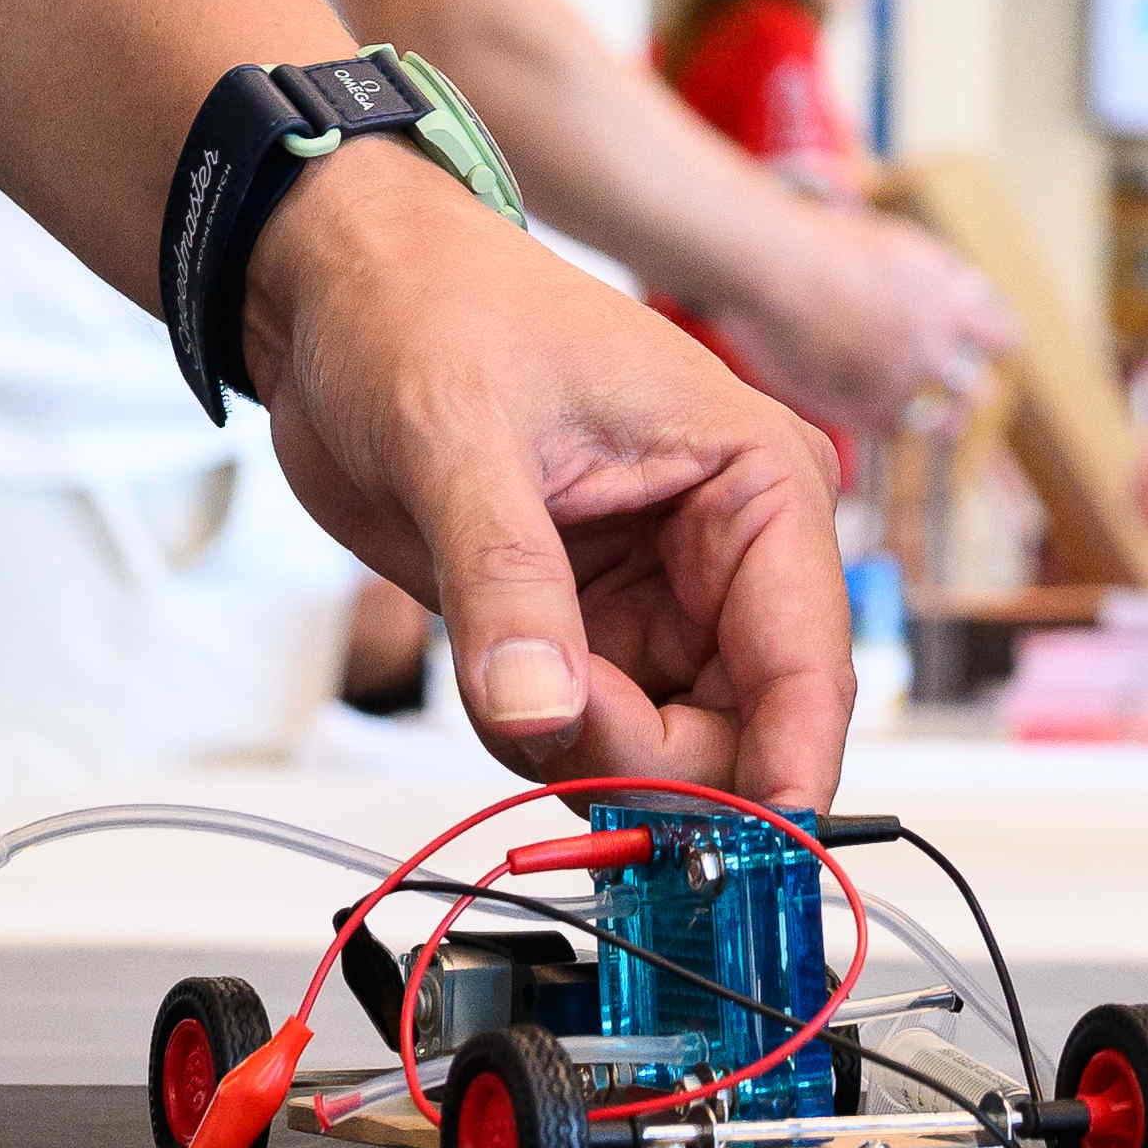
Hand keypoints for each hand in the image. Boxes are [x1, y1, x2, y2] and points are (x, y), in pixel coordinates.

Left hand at [235, 155, 854, 800]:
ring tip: (507, 686)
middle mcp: (727, 547)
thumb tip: (538, 714)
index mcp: (756, 476)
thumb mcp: (461, 439)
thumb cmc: (430, 306)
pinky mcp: (588, 628)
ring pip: (669, 748)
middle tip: (551, 739)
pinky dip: (546, 743)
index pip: (806, 659)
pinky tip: (499, 688)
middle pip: (742, 729)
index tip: (740, 854)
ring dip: (590, 760)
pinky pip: (593, 736)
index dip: (782, 772)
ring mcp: (659, 596)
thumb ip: (505, 586)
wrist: (341, 292)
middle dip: (654, 767)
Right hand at [723, 192, 1011, 440]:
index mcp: (951, 298)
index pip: (1000, 336)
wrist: (775, 263)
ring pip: (944, 419)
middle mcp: (935, 341)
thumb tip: (953, 289)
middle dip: (964, 387)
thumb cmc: (821, 242)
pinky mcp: (866, 407)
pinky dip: (888, 423)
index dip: (989, 344)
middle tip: (952, 390)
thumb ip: (932, 274)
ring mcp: (903, 379)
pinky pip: (895, 430)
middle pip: (976, 386)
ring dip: (937, 417)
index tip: (981, 349)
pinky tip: (876, 414)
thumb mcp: (897, 242)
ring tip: (930, 419)